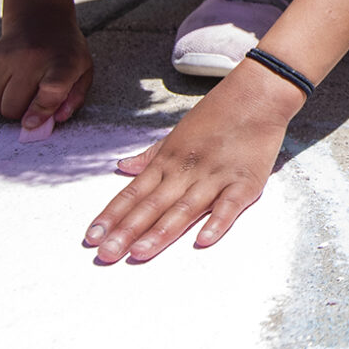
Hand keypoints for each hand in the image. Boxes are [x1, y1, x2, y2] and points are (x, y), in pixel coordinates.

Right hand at [0, 5, 93, 132]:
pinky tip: (8, 80)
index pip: (51, 90)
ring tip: (21, 87)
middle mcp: (31, 58)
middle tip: (31, 101)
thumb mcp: (82, 72)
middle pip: (14, 107)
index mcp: (63, 63)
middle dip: (22, 114)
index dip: (40, 110)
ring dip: (7, 105)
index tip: (31, 123)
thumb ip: (74, 99)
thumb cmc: (64, 53)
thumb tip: (56, 120)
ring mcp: (5, 57)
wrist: (40, 20)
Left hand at [83, 70, 294, 263]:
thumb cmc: (217, 113)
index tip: (91, 237)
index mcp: (168, 160)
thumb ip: (150, 155)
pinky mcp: (245, 181)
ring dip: (160, 232)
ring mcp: (215, 176)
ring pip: (184, 209)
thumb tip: (122, 167)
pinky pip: (229, 205)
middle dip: (126, 231)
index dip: (111, 216)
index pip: (132, 193)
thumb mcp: (176, 133)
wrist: (257, 94)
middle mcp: (186, 170)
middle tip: (105, 254)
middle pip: (151, 205)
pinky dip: (216, 222)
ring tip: (139, 253)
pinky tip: (202, 240)